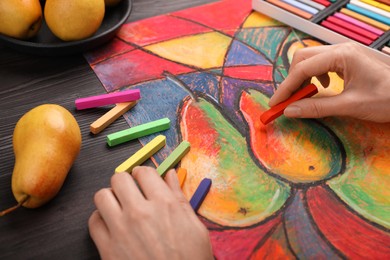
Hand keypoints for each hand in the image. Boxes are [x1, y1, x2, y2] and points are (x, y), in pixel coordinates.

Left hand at [88, 167, 212, 259]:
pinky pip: (93, 222)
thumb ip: (180, 197)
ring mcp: (121, 230)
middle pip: (119, 179)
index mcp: (164, 204)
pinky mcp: (108, 249)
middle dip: (125, 182)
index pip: (143, 172)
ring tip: (119, 207)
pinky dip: (100, 220)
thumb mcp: (195, 227)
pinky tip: (112, 225)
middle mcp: (140, 212)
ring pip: (102, 196)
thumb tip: (170, 175)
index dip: (143, 174)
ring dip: (110, 198)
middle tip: (131, 192)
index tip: (144, 180)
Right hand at [269, 43, 389, 122]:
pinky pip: (322, 63)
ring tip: (304, 95)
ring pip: (311, 59)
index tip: (276, 104)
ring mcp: (345, 52)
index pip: (302, 69)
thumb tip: (290, 111)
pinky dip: (315, 75)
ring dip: (302, 77)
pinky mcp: (348, 58)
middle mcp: (341, 49)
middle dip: (292, 79)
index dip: (286, 88)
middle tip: (288, 101)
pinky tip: (323, 87)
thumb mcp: (350, 106)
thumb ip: (317, 107)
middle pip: (303, 58)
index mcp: (342, 55)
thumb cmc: (389, 98)